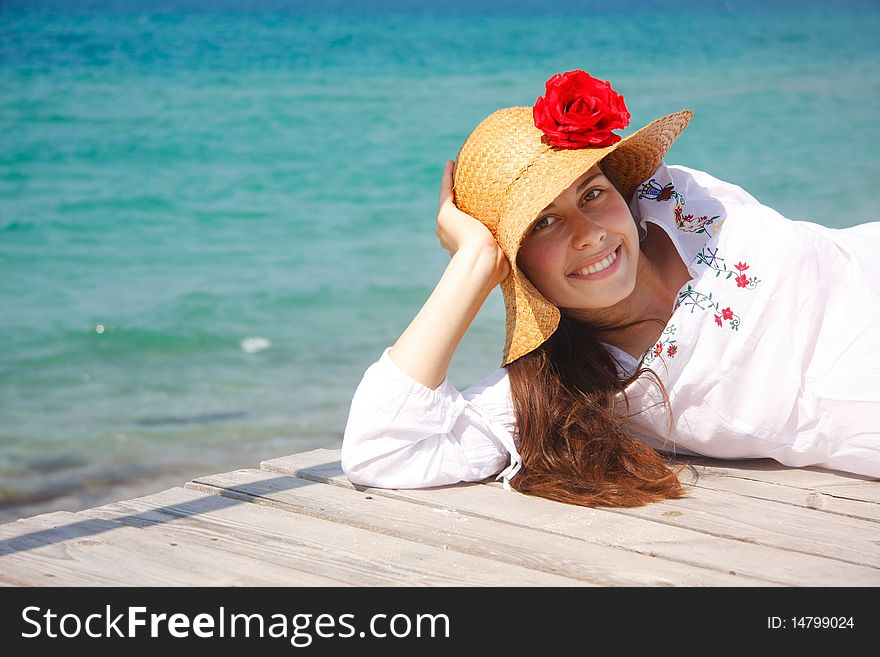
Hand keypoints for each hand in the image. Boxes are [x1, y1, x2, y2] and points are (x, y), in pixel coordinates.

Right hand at [436, 160, 509, 282]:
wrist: (484, 262)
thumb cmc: (495, 265)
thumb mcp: (500, 258)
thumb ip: (503, 254)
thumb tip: (516, 259)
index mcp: (459, 246)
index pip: (462, 231)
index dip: (468, 222)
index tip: (474, 214)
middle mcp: (447, 236)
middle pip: (455, 216)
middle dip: (460, 204)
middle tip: (468, 187)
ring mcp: (444, 225)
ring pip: (449, 201)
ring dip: (452, 186)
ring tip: (458, 170)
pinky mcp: (445, 214)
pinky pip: (446, 191)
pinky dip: (447, 178)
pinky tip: (451, 164)